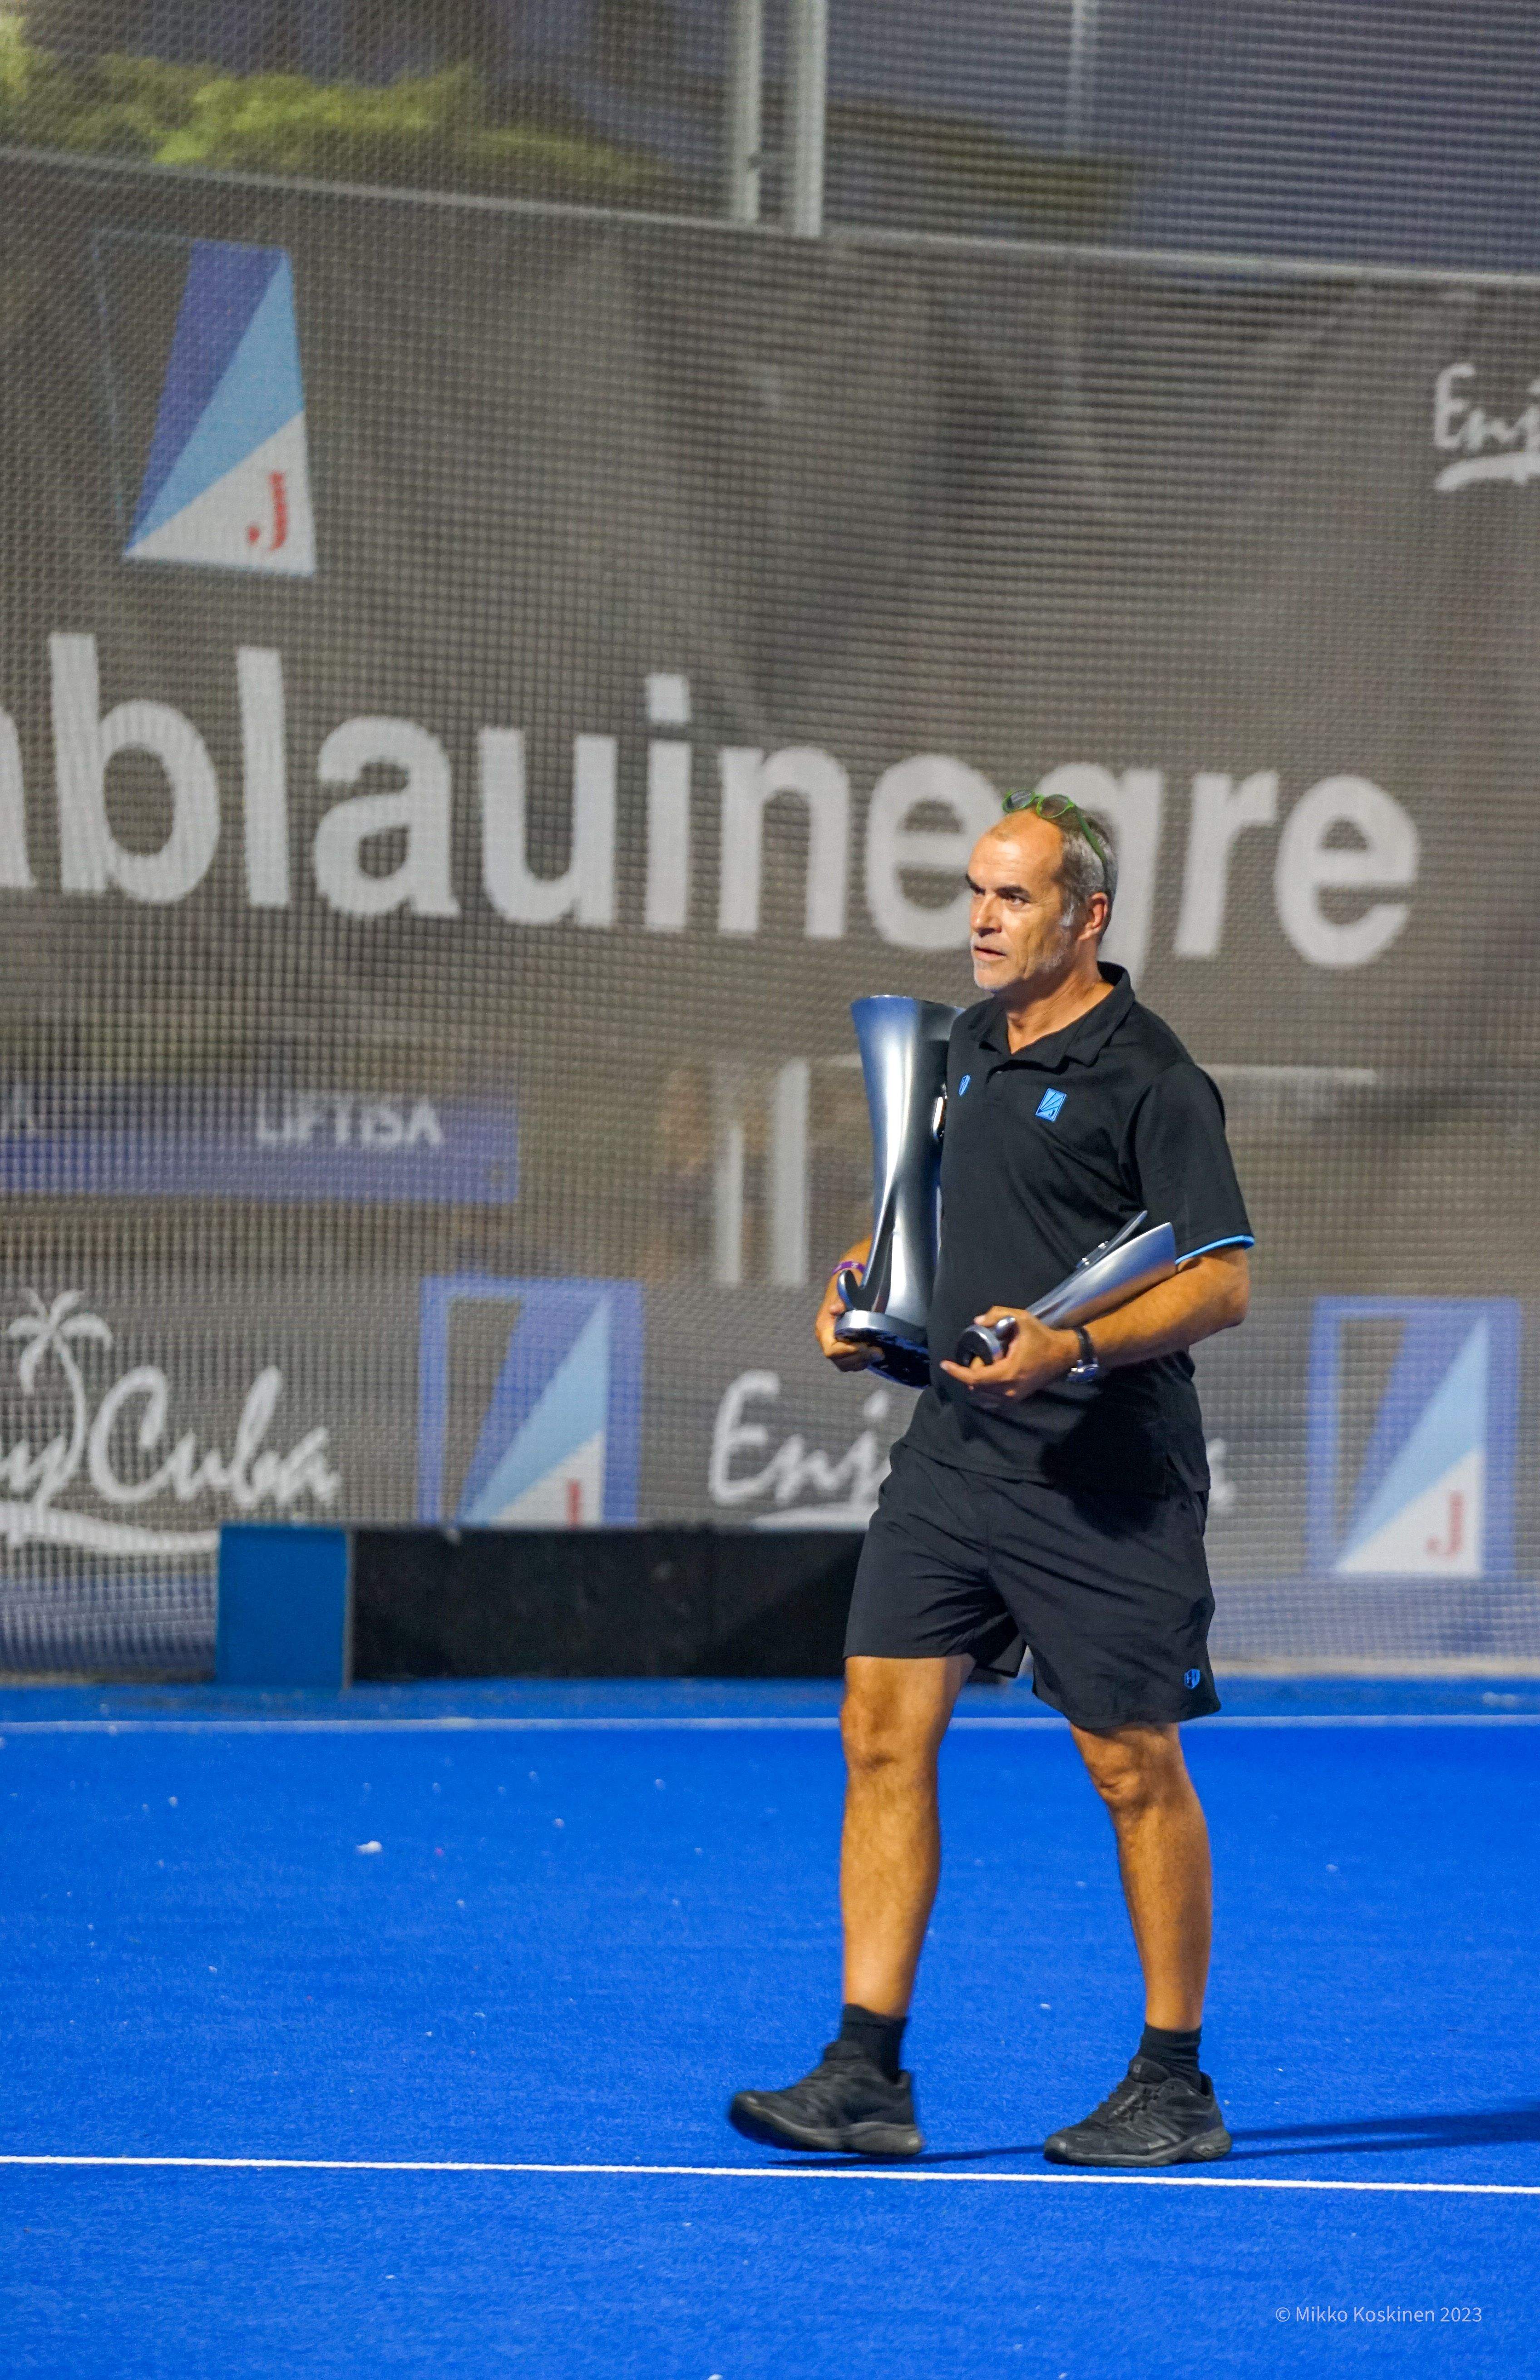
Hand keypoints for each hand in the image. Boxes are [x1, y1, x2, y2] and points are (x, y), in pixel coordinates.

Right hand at [815, 1237, 874, 1370]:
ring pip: (845, 1364)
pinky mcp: (844, 1345)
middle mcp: (827, 1338)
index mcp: (824, 1327)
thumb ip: (841, 1300)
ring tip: (878, 1352)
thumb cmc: (848, 1284)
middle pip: (839, 1360)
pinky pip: (850, 1361)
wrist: (849, 1280)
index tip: (866, 1346)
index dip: (848, 1352)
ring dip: (862, 1361)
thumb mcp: (845, 1288)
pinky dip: (862, 1360)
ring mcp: (835, 1343)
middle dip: (859, 1358)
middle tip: (879, 1351)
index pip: (831, 1351)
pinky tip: (874, 1353)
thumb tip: (835, 1309)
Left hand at [939, 1307, 1078, 1405]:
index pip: (974, 1378)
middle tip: (971, 1358)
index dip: (957, 1372)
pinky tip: (984, 1378)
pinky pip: (992, 1400)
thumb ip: (997, 1315)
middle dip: (967, 1374)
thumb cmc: (1041, 1337)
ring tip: (978, 1367)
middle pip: (976, 1388)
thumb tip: (976, 1322)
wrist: (1063, 1354)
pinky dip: (983, 1391)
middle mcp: (1009, 1390)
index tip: (944, 1364)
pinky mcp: (1017, 1398)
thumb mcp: (1021, 1319)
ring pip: (982, 1397)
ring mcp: (1014, 1397)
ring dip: (974, 1383)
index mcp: (1007, 1372)